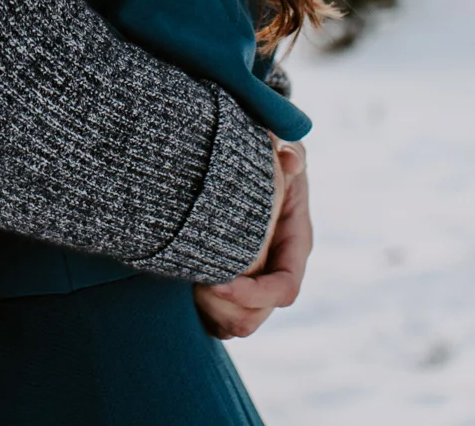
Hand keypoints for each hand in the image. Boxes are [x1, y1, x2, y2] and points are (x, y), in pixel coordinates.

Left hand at [194, 140, 309, 339]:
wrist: (244, 165)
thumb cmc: (265, 155)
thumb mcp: (281, 150)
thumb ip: (289, 154)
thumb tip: (290, 161)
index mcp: (294, 246)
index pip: (283, 289)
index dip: (251, 294)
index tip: (214, 282)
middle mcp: (276, 271)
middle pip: (257, 317)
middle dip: (225, 311)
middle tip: (191, 287)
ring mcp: (255, 282)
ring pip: (237, 324)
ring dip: (210, 315)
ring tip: (183, 288)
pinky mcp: (232, 285)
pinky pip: (219, 319)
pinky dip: (201, 315)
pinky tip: (180, 291)